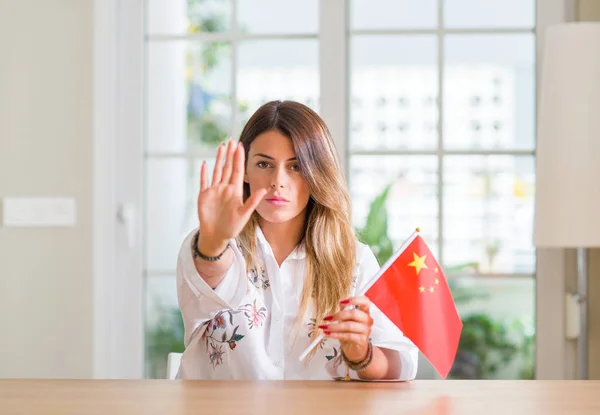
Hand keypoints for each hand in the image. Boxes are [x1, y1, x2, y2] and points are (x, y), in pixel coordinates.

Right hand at [197, 139, 266, 253]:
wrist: (217, 236)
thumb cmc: (232, 227)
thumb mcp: (244, 214)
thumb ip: (253, 201)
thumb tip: (265, 190)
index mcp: (235, 191)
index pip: (238, 171)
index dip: (239, 159)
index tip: (241, 146)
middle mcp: (225, 188)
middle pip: (228, 167)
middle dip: (230, 154)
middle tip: (233, 141)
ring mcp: (214, 191)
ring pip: (217, 171)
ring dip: (219, 159)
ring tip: (222, 146)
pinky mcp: (204, 196)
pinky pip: (204, 182)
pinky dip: (204, 173)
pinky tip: (204, 163)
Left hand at [319, 296, 372, 362]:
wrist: (355, 349)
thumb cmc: (351, 332)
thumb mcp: (347, 319)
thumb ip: (344, 310)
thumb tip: (338, 303)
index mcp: (365, 312)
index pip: (365, 301)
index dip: (354, 300)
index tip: (341, 302)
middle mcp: (367, 320)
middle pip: (354, 313)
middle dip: (338, 315)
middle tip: (327, 318)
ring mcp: (366, 330)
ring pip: (349, 325)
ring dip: (334, 326)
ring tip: (325, 327)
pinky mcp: (362, 340)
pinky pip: (348, 336)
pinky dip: (336, 334)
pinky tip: (329, 334)